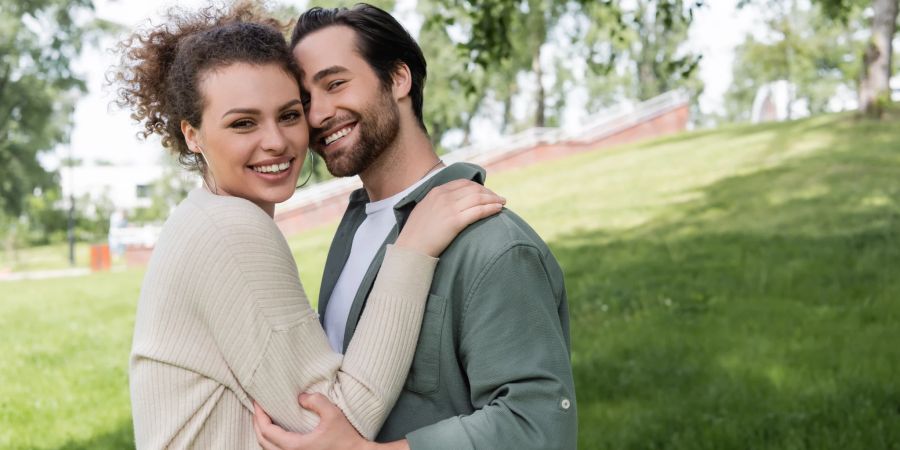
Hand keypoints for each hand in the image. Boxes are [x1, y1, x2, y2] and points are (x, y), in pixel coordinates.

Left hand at [253, 394, 369, 449]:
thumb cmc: (346, 439)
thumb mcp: (333, 415)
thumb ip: (317, 402)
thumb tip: (301, 397)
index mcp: (294, 446)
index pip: (266, 431)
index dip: (259, 415)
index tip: (257, 402)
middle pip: (262, 441)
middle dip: (257, 423)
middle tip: (258, 408)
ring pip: (268, 449)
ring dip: (263, 433)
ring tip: (265, 418)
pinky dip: (272, 441)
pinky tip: (278, 431)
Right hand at [395, 179, 504, 256]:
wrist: (411, 247)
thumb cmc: (416, 233)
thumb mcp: (425, 209)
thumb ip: (437, 202)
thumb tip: (450, 203)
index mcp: (436, 192)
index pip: (463, 183)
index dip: (478, 187)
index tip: (486, 193)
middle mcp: (444, 197)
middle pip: (473, 189)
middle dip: (489, 193)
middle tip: (498, 198)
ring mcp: (449, 208)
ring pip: (478, 198)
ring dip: (493, 199)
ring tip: (502, 203)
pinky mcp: (455, 221)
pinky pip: (478, 211)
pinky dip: (491, 209)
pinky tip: (498, 210)